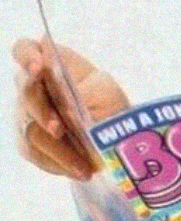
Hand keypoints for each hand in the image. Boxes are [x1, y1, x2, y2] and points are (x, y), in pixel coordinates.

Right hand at [13, 37, 129, 179]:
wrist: (117, 137)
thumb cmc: (109, 104)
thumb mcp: (103, 91)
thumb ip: (78, 87)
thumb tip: (57, 78)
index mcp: (51, 66)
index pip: (23, 50)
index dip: (26, 57)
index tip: (40, 68)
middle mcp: (33, 88)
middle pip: (26, 93)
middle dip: (42, 111)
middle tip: (59, 129)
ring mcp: (27, 115)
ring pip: (30, 129)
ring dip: (56, 147)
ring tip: (83, 162)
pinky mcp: (29, 142)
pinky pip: (36, 153)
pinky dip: (59, 162)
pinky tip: (80, 170)